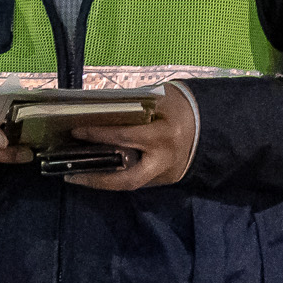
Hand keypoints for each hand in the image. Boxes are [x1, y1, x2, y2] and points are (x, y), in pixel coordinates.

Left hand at [67, 86, 198, 190]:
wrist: (211, 122)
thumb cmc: (183, 105)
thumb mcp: (161, 98)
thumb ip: (134, 105)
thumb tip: (100, 109)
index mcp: (164, 136)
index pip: (124, 138)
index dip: (98, 135)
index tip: (76, 131)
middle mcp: (165, 161)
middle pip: (127, 180)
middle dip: (97, 179)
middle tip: (71, 175)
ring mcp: (167, 175)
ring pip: (131, 184)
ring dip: (104, 181)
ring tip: (79, 175)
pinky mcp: (167, 180)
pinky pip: (140, 180)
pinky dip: (119, 176)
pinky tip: (102, 170)